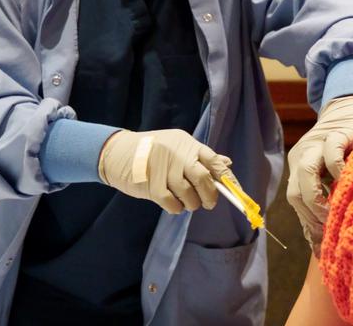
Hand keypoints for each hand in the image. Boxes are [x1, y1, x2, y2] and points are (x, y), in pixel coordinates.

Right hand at [98, 128, 233, 213]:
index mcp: (187, 144)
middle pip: (203, 179)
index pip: (214, 161)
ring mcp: (164, 169)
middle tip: (208, 203)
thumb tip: (227, 165)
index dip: (227, 178)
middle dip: (210, 195)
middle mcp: (178, 154)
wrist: (117, 152)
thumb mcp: (177, 146)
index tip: (236, 191)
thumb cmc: (153, 151)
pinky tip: (173, 204)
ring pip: (188, 194)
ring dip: (191, 204)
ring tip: (186, 202)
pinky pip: (172, 204)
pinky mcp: (151, 185)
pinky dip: (176, 208)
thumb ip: (201, 156)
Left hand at [287, 95, 352, 254]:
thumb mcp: (335, 176)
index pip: (296, 201)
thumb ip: (326, 200)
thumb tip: (321, 243)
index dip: (308, 222)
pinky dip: (337, 171)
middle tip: (331, 227)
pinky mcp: (337, 133)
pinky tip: (349, 181)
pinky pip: (330, 153)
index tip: (325, 240)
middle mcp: (303, 156)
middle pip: (295, 191)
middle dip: (311, 214)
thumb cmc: (350, 149)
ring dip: (318, 198)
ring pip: (305, 173)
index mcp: (299, 168)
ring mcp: (318, 143)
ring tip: (336, 212)